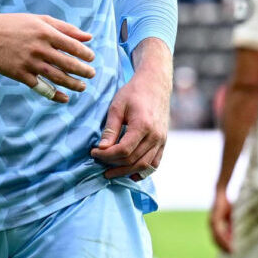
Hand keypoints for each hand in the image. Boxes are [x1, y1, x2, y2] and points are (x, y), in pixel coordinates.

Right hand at [0, 9, 95, 99]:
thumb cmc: (16, 25)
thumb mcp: (41, 20)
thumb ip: (66, 28)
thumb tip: (89, 37)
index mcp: (46, 33)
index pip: (72, 46)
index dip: (85, 54)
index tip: (91, 59)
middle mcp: (39, 48)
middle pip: (67, 63)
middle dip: (83, 71)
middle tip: (91, 75)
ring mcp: (30, 63)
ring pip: (57, 77)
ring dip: (73, 84)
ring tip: (82, 87)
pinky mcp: (21, 75)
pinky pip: (41, 87)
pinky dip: (54, 95)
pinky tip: (64, 98)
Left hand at [91, 61, 168, 179]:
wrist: (155, 84)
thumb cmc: (133, 93)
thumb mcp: (117, 107)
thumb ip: (110, 129)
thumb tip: (102, 148)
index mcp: (143, 125)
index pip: (123, 150)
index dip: (106, 156)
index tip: (94, 152)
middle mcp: (155, 136)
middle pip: (133, 160)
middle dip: (113, 165)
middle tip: (99, 163)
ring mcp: (161, 140)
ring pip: (144, 166)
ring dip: (126, 172)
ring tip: (110, 172)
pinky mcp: (163, 142)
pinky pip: (154, 164)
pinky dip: (142, 172)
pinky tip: (129, 173)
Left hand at [209, 189, 236, 252]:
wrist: (221, 192)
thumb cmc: (226, 204)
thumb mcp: (230, 217)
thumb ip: (231, 226)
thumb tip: (235, 235)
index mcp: (215, 225)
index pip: (217, 239)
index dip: (223, 246)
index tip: (230, 252)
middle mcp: (212, 225)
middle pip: (216, 241)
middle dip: (223, 248)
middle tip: (231, 255)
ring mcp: (212, 222)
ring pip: (217, 238)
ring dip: (224, 245)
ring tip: (231, 251)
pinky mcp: (215, 219)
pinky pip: (219, 232)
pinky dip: (223, 238)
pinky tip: (229, 242)